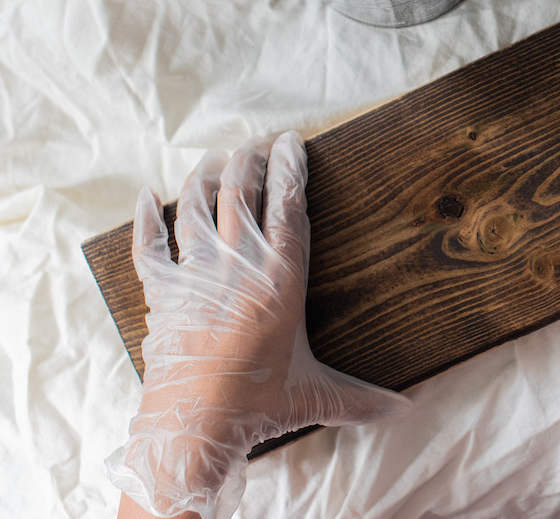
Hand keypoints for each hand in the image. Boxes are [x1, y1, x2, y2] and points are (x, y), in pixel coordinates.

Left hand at [106, 132, 409, 518]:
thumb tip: (405, 409)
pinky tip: (145, 197)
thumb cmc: (259, 407)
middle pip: (241, 193)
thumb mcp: (317, 396)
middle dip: (249, 160)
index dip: (290, 168)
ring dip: (204, 176)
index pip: (288, 206)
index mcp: (281, 279)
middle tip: (256, 142)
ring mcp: (195, 275)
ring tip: (215, 156)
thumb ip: (363, 399)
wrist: (193, 427)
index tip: (291, 142)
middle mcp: (238, 266)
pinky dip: (146, 219)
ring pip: (196, 207)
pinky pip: (149, 245)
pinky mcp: (162, 293)